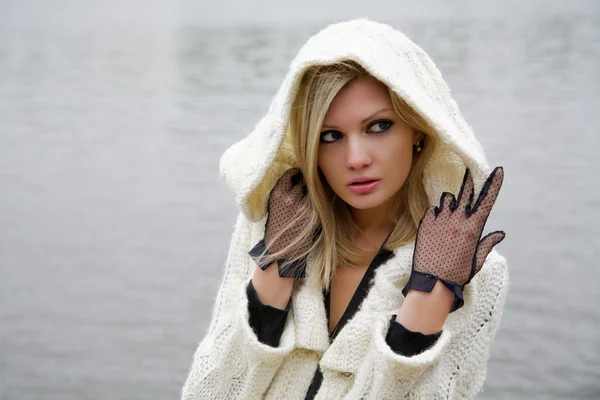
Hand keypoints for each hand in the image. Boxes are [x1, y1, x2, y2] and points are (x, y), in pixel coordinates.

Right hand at [248, 168, 318, 277]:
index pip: (291, 173)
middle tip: (302, 192)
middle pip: (304, 181)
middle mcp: (290, 198)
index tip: (297, 177)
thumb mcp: (274, 203)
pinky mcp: (313, 215)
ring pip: (312, 191)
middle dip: (304, 184)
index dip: (295, 175)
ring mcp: (303, 207)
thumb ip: (284, 188)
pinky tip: (308, 211)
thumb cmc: (277, 223)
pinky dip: (315, 205)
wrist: (281, 247)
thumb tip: (299, 174)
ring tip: (305, 202)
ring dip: (311, 194)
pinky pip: (318, 203)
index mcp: (278, 194)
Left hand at [402, 166, 505, 311]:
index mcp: (473, 229)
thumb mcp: (477, 260)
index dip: (494, 184)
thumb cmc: (457, 274)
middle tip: (469, 171)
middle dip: (469, 181)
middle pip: (466, 192)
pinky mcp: (426, 223)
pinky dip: (435, 214)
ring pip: (447, 199)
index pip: (487, 201)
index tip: (499, 170)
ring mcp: (440, 220)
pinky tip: (435, 228)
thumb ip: (487, 243)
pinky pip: (433, 209)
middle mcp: (458, 220)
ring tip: (448, 218)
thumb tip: (500, 233)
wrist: (432, 283)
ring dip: (450, 203)